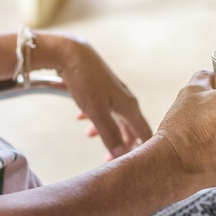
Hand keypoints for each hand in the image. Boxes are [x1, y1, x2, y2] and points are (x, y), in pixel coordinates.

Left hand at [55, 38, 152, 158]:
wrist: (70, 51)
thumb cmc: (85, 80)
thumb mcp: (96, 111)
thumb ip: (109, 134)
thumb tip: (122, 156)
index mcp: (130, 107)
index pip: (145, 133)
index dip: (143, 150)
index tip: (137, 164)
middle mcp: (126, 101)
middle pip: (131, 129)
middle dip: (121, 145)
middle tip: (108, 160)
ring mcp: (115, 95)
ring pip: (117, 119)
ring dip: (107, 130)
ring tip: (90, 136)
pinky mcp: (102, 89)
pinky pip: (105, 108)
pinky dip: (97, 116)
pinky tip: (82, 117)